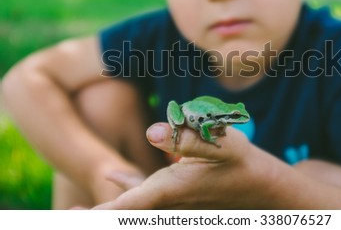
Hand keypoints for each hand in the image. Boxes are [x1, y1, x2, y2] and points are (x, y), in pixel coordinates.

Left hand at [93, 122, 277, 208]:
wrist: (266, 191)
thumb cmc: (245, 165)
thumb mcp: (224, 146)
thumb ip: (189, 138)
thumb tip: (152, 131)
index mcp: (171, 190)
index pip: (124, 208)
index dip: (99, 212)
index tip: (75, 214)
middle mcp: (167, 202)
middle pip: (124, 212)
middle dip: (96, 214)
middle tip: (67, 211)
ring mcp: (173, 202)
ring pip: (133, 206)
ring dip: (107, 205)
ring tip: (76, 205)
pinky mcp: (180, 196)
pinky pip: (146, 196)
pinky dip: (127, 189)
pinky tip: (115, 178)